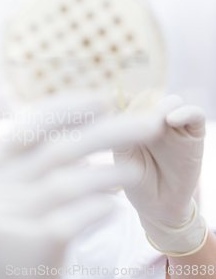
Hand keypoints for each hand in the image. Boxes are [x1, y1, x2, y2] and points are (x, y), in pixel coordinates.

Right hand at [0, 92, 165, 277]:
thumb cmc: (17, 232)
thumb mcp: (13, 193)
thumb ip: (36, 162)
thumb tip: (85, 122)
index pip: (28, 129)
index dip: (66, 111)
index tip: (103, 101)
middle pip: (58, 150)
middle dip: (108, 132)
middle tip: (148, 125)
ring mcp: (8, 217)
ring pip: (68, 184)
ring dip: (108, 174)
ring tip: (134, 172)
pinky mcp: (28, 245)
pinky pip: (74, 219)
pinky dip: (99, 208)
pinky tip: (111, 207)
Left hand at [113, 95, 205, 252]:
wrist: (158, 206)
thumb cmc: (135, 182)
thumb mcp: (122, 156)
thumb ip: (118, 133)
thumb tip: (110, 108)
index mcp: (132, 123)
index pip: (127, 101)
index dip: (119, 98)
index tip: (109, 101)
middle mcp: (153, 121)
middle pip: (149, 98)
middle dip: (140, 104)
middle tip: (132, 119)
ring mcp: (174, 127)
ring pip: (172, 102)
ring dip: (161, 107)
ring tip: (154, 121)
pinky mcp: (193, 135)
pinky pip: (194, 115)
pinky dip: (185, 112)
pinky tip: (171, 120)